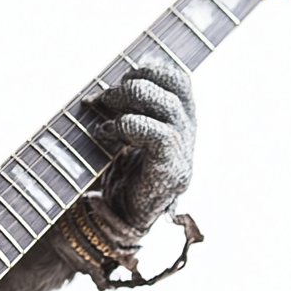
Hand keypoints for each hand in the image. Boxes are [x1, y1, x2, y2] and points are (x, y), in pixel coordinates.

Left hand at [93, 64, 195, 231]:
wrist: (119, 221)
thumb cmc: (117, 171)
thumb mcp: (120, 129)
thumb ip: (122, 104)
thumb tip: (112, 81)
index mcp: (181, 119)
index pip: (178, 77)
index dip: (148, 68)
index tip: (118, 80)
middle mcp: (189, 132)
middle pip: (174, 84)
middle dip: (132, 82)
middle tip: (102, 99)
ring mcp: (184, 153)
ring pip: (167, 105)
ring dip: (126, 100)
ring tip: (101, 115)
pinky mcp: (172, 172)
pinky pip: (158, 135)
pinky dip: (125, 126)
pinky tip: (105, 135)